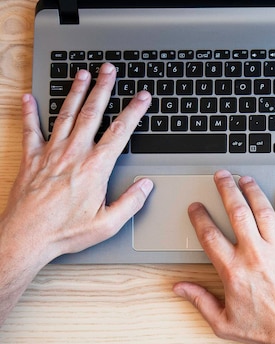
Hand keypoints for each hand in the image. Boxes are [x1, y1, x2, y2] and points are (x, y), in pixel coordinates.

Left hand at [1, 63, 152, 324]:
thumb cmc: (65, 232)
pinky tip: (29, 98)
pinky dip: (30, 113)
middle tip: (109, 70)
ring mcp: (50, 154)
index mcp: (95, 168)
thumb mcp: (107, 224)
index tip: (142, 97)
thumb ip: (130, 202)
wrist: (25, 237)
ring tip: (82, 75)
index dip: (134, 112)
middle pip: (92, 114)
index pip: (120, 133)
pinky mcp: (31, 159)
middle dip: (103, 89)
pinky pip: (30, 130)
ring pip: (65, 115)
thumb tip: (146, 185)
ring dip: (75, 93)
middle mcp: (73, 154)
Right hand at [173, 170, 274, 343]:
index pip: (210, 235)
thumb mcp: (223, 322)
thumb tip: (179, 288)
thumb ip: (199, 301)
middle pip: (237, 212)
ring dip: (253, 190)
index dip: (200, 217)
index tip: (196, 207)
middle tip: (221, 176)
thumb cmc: (265, 330)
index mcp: (233, 270)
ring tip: (246, 179)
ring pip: (263, 210)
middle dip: (226, 189)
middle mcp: (255, 254)